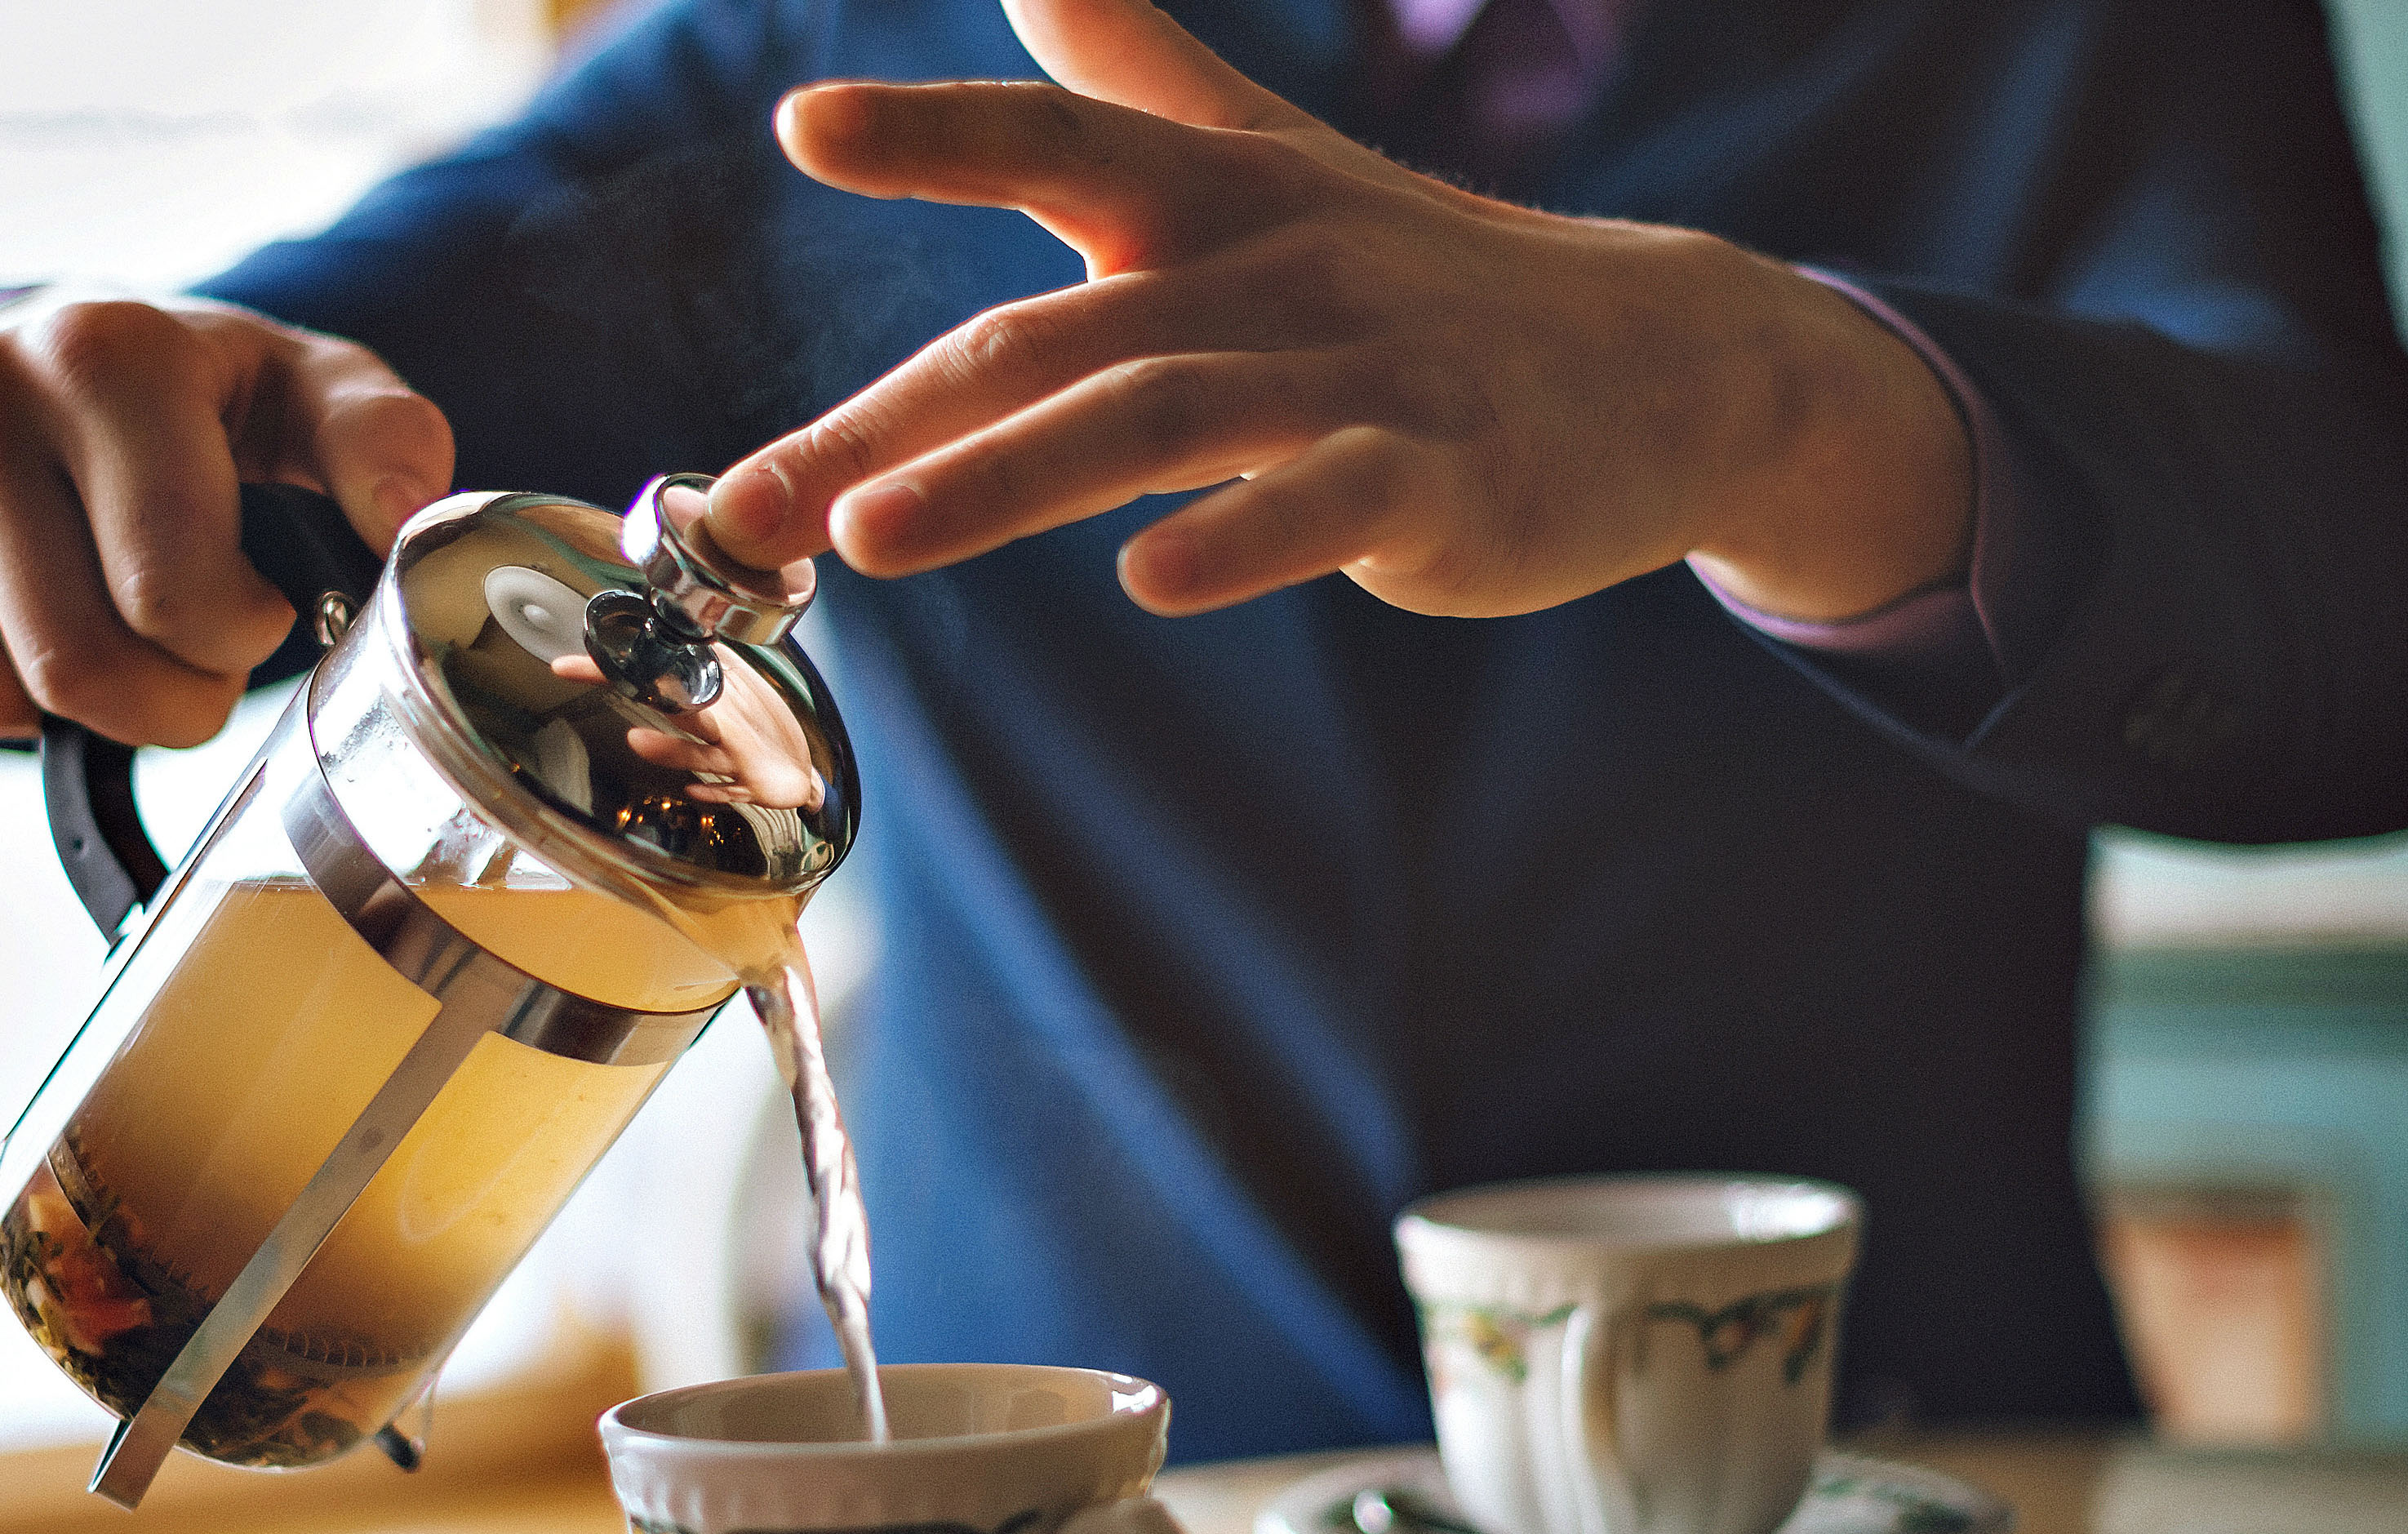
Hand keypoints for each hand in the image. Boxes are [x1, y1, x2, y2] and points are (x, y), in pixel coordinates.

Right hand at [0, 293, 452, 747]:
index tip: (258, 608)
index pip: (171, 592)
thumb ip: (384, 442)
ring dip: (77, 707)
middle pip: (78, 665)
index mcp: (106, 352)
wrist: (46, 354)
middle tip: (196, 659)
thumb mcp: (310, 396)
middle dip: (167, 702)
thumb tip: (404, 511)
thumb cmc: (202, 398)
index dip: (237, 640)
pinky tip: (26, 609)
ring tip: (111, 620)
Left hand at [704, 0, 1968, 623]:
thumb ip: (1131, 78)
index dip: (934, 131)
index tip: (802, 130)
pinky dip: (1242, 539)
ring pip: (1159, 412)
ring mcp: (1360, 376)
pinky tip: (1152, 581)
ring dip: (1006, 476)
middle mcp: (1270, 272)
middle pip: (1054, 335)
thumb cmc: (1422, 274)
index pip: (1056, 143)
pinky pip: (1332, 507)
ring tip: (870, 536)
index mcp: (1214, 197)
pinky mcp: (1442, 483)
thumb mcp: (1272, 160)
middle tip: (745, 502)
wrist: (1662, 361)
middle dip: (883, 419)